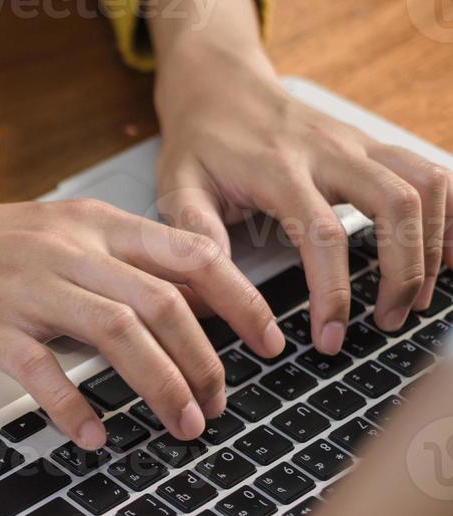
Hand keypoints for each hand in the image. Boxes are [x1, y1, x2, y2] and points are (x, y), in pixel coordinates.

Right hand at [0, 199, 278, 448]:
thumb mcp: (49, 237)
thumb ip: (110, 262)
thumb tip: (176, 307)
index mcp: (89, 226)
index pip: (188, 254)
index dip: (238, 299)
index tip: (267, 339)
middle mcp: (66, 252)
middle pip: (163, 301)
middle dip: (206, 360)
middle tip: (220, 403)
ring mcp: (25, 289)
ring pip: (119, 332)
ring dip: (161, 384)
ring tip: (182, 425)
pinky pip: (43, 369)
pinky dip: (75, 405)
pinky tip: (94, 434)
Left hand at [153, 27, 451, 353]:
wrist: (219, 87)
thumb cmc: (198, 145)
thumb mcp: (177, 190)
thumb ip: (196, 237)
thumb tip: (211, 298)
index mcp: (278, 170)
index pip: (322, 235)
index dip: (332, 293)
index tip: (329, 339)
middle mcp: (330, 151)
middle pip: (396, 204)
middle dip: (404, 270)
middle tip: (388, 321)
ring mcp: (358, 144)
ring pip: (425, 184)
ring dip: (432, 244)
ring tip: (417, 299)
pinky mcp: (373, 145)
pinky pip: (431, 171)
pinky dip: (451, 211)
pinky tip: (449, 253)